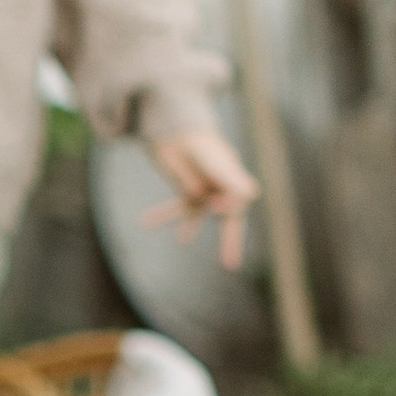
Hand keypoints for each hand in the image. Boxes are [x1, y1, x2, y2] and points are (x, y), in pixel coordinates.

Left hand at [143, 127, 257, 272]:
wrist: (177, 129)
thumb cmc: (203, 145)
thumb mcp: (219, 164)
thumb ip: (233, 180)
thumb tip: (249, 198)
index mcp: (234, 182)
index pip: (237, 207)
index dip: (228, 213)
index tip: (218, 209)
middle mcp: (220, 188)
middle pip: (227, 219)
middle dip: (229, 241)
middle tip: (231, 265)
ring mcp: (203, 190)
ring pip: (197, 214)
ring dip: (189, 225)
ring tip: (183, 239)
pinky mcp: (186, 189)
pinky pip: (177, 208)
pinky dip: (162, 215)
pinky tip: (146, 221)